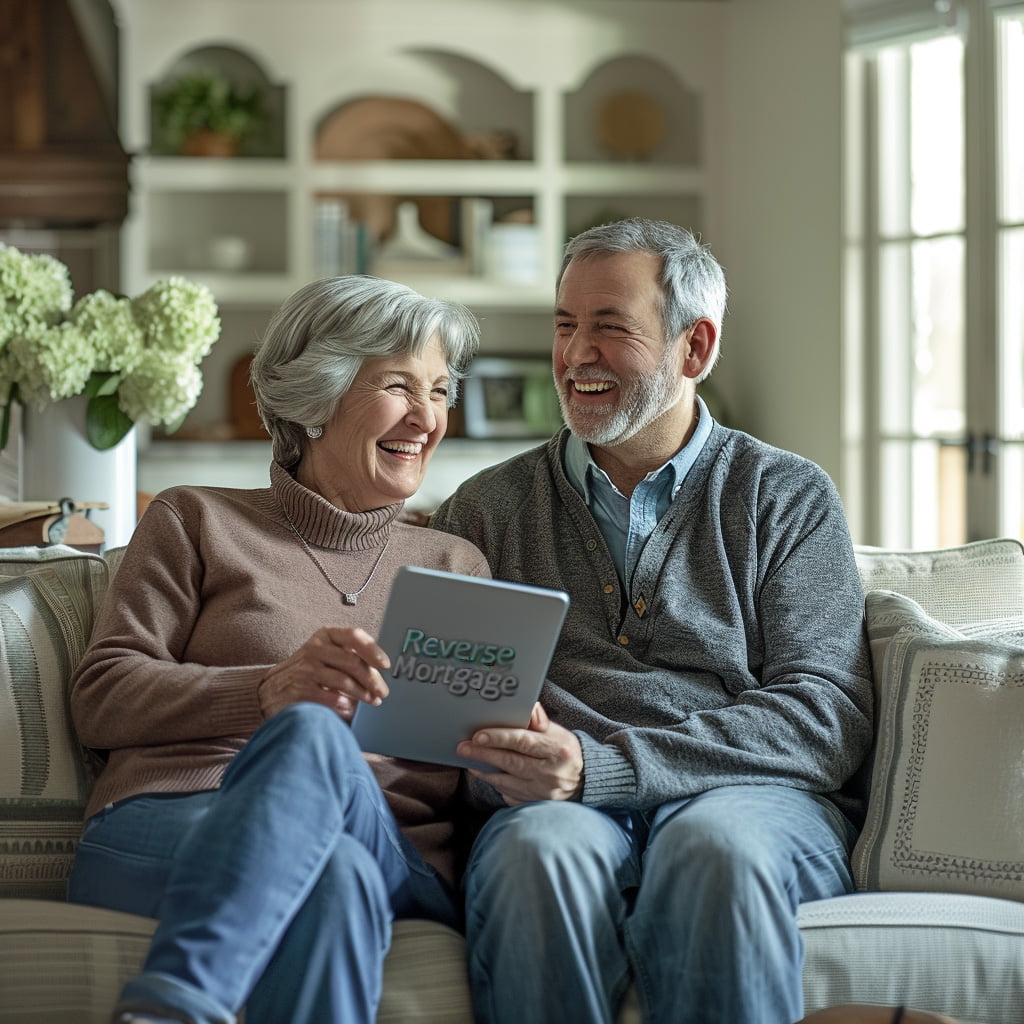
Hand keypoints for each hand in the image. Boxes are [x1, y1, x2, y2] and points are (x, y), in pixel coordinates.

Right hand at [257, 626, 389, 720]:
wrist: (271, 690)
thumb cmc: (308, 672)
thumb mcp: (326, 655)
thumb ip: (349, 656)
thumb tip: (381, 670)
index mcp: (326, 636)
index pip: (354, 636)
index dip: (373, 650)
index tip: (385, 665)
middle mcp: (315, 649)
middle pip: (352, 662)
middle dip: (372, 679)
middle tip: (383, 692)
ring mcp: (306, 669)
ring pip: (344, 681)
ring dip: (362, 694)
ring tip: (372, 701)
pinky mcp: (300, 689)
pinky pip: (331, 698)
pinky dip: (345, 705)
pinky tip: (350, 709)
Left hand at [456, 703, 583, 805]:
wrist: (584, 781)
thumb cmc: (565, 751)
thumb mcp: (557, 732)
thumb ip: (538, 720)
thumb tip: (527, 706)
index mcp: (556, 750)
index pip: (523, 742)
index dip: (499, 738)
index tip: (478, 735)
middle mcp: (550, 774)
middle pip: (510, 762)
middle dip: (483, 754)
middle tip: (463, 748)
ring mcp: (542, 793)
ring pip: (506, 782)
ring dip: (484, 770)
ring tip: (469, 760)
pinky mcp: (535, 805)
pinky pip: (509, 795)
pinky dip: (496, 784)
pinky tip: (487, 774)